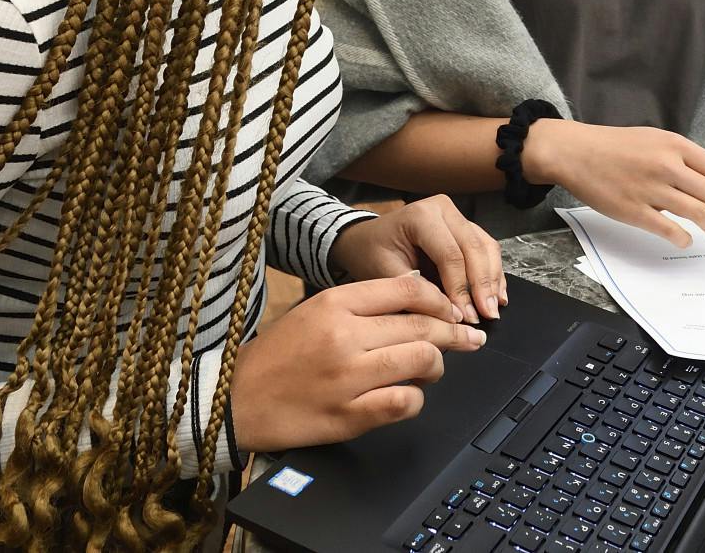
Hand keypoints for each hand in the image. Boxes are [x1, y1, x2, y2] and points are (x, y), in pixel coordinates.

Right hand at [230, 273, 485, 452]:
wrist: (234, 400)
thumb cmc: (277, 356)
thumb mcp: (314, 310)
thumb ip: (362, 303)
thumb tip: (416, 299)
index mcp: (335, 303)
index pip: (407, 290)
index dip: (440, 301)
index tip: (452, 311)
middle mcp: (344, 335)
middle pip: (421, 326)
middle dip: (453, 334)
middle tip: (470, 339)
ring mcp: (347, 377)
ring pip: (420, 362)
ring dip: (436, 366)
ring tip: (433, 369)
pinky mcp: (348, 415)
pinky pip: (403, 402)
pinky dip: (414, 400)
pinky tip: (408, 396)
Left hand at [331, 196, 505, 322]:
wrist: (366, 239)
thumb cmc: (371, 254)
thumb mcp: (382, 272)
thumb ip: (415, 290)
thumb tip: (449, 313)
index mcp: (421, 216)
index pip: (450, 255)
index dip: (460, 288)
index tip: (464, 317)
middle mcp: (443, 209)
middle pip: (474, 248)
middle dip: (483, 286)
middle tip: (488, 315)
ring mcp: (456, 215)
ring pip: (486, 246)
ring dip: (493, 280)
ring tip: (494, 309)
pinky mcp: (464, 226)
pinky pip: (486, 248)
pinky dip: (493, 273)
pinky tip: (498, 295)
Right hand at [528, 119, 704, 247]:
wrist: (576, 152)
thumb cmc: (617, 145)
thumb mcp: (657, 139)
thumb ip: (689, 154)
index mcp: (675, 146)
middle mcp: (667, 166)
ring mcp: (650, 189)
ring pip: (697, 213)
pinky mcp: (633, 211)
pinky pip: (669, 229)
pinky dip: (684, 238)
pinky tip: (687, 241)